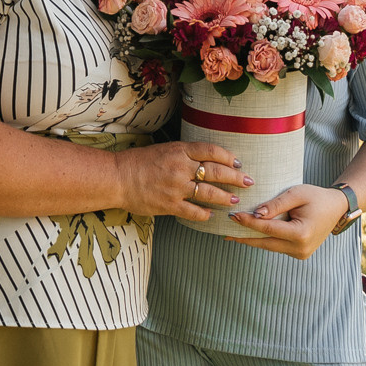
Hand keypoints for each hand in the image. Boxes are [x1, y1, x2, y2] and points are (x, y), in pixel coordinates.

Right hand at [113, 141, 251, 221]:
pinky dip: (204, 214)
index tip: (237, 163)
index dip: (227, 157)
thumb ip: (185, 154)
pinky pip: (193, 211)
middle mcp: (180, 167)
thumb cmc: (139, 162)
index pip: (211, 151)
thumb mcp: (164, 150)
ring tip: (235, 200)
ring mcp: (176, 187)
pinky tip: (211, 215)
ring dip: (225, 197)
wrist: (118, 177)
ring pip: (208, 193)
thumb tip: (207, 158)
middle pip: (215, 171)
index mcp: (180, 150)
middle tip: (248, 181)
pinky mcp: (169, 204)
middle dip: (235, 178)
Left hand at [228, 185, 348, 259]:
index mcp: (301, 233)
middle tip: (225, 232)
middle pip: (265, 243)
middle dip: (244, 237)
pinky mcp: (299, 254)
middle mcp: (300, 248)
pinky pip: (277, 247)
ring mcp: (300, 254)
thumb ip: (275, 204)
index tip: (233, 216)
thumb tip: (255, 214)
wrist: (336, 208)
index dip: (249, 222)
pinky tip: (251, 235)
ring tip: (233, 234)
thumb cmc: (316, 197)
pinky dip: (264, 240)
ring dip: (252, 240)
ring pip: (270, 247)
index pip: (268, 228)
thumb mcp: (296, 193)